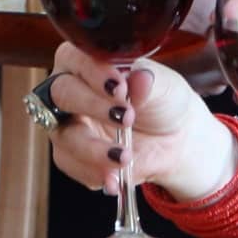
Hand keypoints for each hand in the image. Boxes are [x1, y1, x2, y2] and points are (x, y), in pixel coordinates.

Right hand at [44, 46, 235, 201]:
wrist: (176, 141)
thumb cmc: (164, 101)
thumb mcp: (165, 86)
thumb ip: (150, 80)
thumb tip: (140, 77)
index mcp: (87, 62)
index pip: (73, 58)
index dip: (92, 72)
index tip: (120, 87)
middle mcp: (70, 91)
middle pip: (61, 94)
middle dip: (92, 106)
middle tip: (125, 117)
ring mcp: (68, 125)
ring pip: (64, 135)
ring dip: (92, 148)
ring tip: (124, 156)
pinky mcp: (72, 155)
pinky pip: (71, 165)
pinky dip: (94, 172)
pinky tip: (114, 178)